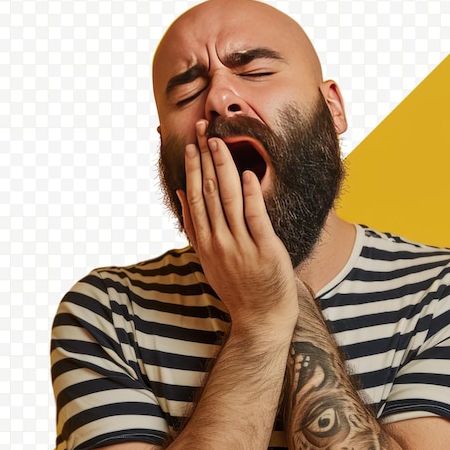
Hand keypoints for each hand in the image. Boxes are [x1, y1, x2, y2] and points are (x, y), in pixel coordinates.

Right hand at [177, 120, 297, 335]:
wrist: (261, 319)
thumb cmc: (238, 287)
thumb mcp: (209, 259)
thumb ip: (197, 228)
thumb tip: (184, 195)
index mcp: (205, 242)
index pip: (194, 196)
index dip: (192, 168)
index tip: (190, 144)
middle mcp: (219, 242)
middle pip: (208, 192)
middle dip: (204, 158)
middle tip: (201, 130)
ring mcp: (241, 246)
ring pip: (228, 199)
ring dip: (223, 167)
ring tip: (218, 142)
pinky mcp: (265, 250)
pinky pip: (255, 217)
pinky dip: (250, 194)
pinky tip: (248, 174)